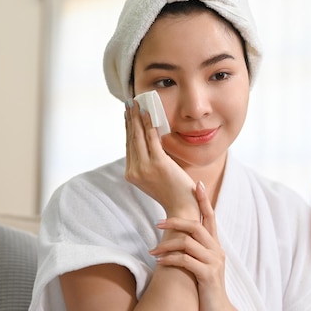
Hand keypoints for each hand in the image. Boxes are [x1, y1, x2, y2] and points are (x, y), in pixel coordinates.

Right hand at [124, 100, 196, 217]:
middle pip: (131, 138)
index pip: (128, 146)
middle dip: (129, 118)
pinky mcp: (158, 163)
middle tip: (128, 103)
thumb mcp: (155, 177)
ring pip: (138, 136)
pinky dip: (149, 123)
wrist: (182, 208)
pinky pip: (151, 138)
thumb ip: (149, 162)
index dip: (128, 128)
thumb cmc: (172, 192)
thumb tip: (150, 140)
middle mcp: (135, 170)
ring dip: (136, 117)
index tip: (127, 115)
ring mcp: (145, 167)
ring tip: (135, 104)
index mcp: (132, 174)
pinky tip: (148, 113)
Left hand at [149, 181, 232, 310]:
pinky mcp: (208, 275)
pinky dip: (170, 260)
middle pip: (196, 226)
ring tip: (152, 252)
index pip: (211, 217)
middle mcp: (217, 250)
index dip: (204, 200)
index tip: (197, 184)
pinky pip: (185, 261)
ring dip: (167, 245)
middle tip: (157, 224)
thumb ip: (194, 249)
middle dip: (175, 222)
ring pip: (188, 243)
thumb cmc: (205, 287)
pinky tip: (159, 263)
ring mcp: (214, 262)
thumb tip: (177, 236)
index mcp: (215, 245)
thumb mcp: (201, 264)